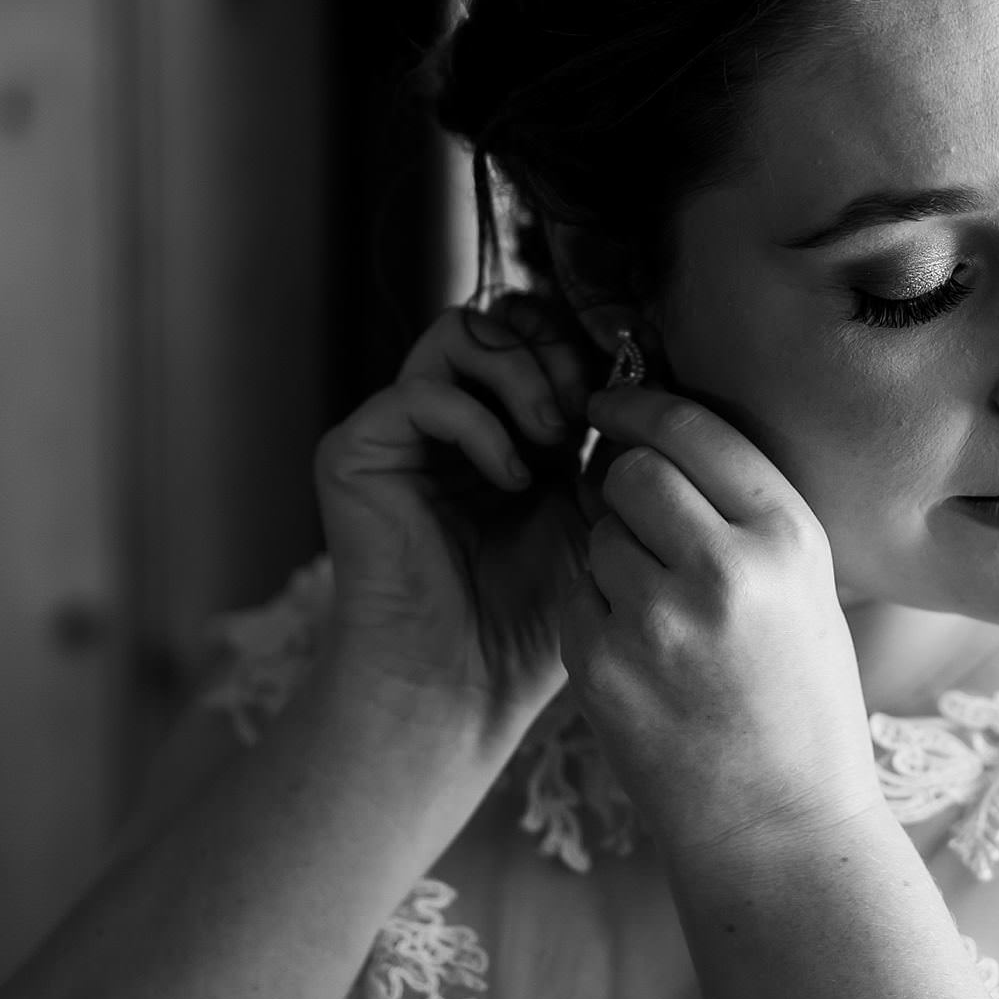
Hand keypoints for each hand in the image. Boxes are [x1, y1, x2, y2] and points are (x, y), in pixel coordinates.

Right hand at [312, 296, 596, 744]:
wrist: (466, 685)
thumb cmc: (534, 614)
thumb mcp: (594, 513)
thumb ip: (608, 441)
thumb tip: (641, 370)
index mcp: (505, 423)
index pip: (538, 330)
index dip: (583, 345)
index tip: (622, 398)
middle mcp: (448, 415)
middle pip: (500, 313)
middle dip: (556, 350)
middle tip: (585, 414)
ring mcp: (399, 429)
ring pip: (459, 332)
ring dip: (522, 375)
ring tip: (554, 439)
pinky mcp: (356, 451)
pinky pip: (421, 393)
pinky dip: (480, 425)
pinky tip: (512, 479)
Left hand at [563, 385, 885, 859]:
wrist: (779, 826)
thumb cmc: (800, 701)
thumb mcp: (808, 590)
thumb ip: (744, 512)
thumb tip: (656, 436)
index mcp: (787, 540)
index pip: (694, 430)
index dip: (641, 405)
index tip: (611, 401)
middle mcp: (722, 571)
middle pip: (630, 472)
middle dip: (624, 485)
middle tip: (638, 517)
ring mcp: (655, 622)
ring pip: (594, 534)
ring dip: (610, 552)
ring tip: (656, 608)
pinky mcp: (602, 667)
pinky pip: (574, 595)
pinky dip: (593, 607)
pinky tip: (637, 649)